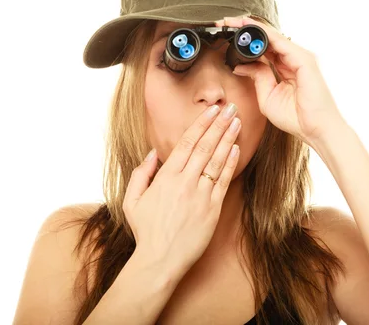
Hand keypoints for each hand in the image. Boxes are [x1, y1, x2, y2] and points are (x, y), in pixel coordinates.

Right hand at [123, 103, 240, 275]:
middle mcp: (185, 182)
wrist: (160, 260)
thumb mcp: (132, 200)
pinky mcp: (213, 209)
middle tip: (230, 108)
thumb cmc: (145, 231)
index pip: (186, 144)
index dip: (200, 125)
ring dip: (227, 139)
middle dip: (218, 125)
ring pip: (216, 161)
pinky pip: (223, 181)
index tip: (211, 111)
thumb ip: (141, 174)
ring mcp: (201, 195)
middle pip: (205, 147)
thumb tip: (153, 154)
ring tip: (236, 122)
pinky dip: (230, 163)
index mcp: (166, 177)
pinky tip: (236, 149)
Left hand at [215, 16, 346, 146]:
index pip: (264, 49)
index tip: (228, 34)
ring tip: (234, 21)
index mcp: (287, 68)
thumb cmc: (297, 118)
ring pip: (273, 36)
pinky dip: (264, 34)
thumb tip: (240, 65)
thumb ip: (257, 77)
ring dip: (253, 27)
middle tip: (225, 22)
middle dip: (246, 29)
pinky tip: (250, 28)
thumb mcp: (267, 96)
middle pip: (268, 38)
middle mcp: (294, 59)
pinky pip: (280, 42)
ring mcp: (301, 57)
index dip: (246, 41)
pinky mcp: (304, 60)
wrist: (316, 130)